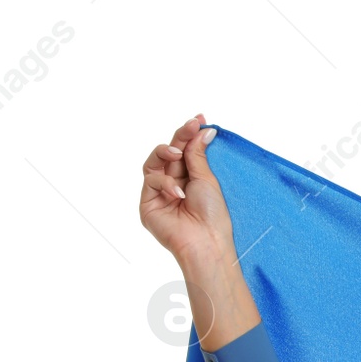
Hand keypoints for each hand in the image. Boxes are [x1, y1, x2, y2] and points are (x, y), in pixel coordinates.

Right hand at [139, 112, 234, 267]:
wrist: (206, 242)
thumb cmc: (212, 215)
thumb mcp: (207, 179)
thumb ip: (198, 155)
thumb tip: (203, 130)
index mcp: (191, 179)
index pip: (186, 151)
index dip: (190, 134)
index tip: (199, 119)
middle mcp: (174, 184)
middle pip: (169, 153)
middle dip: (180, 137)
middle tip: (191, 125)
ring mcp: (159, 193)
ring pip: (154, 162)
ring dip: (166, 153)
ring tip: (178, 155)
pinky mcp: (147, 203)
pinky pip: (151, 180)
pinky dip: (165, 182)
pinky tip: (179, 192)